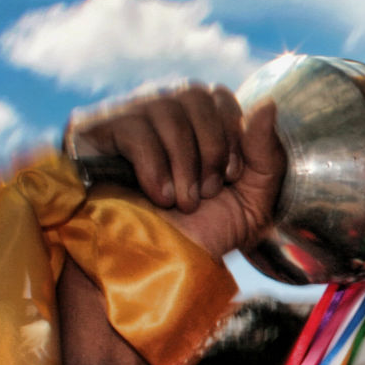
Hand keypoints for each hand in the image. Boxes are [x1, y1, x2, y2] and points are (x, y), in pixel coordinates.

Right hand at [65, 82, 285, 259]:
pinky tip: (159, 197)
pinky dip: (154, 166)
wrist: (150, 269)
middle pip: (196, 95)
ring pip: (166, 109)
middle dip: (212, 148)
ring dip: (184, 163)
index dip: (232, 133)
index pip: (219, 96)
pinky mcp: (95, 134)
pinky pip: (134, 128)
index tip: (231, 177)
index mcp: (195, 122)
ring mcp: (125, 119)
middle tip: (207, 192)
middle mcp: (159, 111)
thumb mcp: (251, 200)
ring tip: (182, 202)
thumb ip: (266, 153)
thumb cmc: (199, 236)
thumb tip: (269, 103)